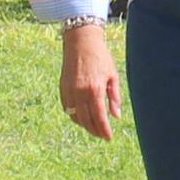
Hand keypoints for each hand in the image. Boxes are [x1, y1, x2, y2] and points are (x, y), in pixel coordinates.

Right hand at [59, 21, 121, 141]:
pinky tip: (83, 118)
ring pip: (76, 117)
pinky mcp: (62, 88)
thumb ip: (114, 97)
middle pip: (87, 121)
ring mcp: (69, 91)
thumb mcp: (112, 75)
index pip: (99, 117)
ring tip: (94, 128)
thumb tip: (116, 116)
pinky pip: (68, 109)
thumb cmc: (100, 57)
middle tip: (102, 135)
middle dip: (95, 131)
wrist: (81, 42)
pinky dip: (75, 117)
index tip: (109, 137)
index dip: (104, 130)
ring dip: (85, 126)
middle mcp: (80, 92)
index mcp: (95, 89)